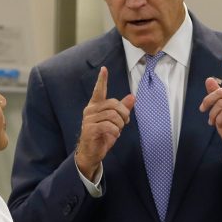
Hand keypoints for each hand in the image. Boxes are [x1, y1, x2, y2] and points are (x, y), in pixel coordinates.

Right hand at [76, 66, 134, 180]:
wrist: (91, 153)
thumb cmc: (102, 135)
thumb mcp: (115, 121)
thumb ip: (123, 109)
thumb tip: (132, 97)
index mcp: (95, 106)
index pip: (99, 90)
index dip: (102, 80)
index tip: (104, 69)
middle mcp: (90, 110)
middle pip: (113, 104)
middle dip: (124, 113)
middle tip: (125, 122)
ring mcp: (88, 119)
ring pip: (112, 115)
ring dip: (120, 125)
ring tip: (118, 130)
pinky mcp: (90, 129)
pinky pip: (108, 126)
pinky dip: (115, 132)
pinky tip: (113, 136)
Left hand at [199, 57, 221, 156]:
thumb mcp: (220, 108)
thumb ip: (215, 94)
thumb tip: (209, 79)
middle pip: (220, 93)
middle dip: (208, 101)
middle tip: (202, 109)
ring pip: (220, 104)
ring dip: (212, 114)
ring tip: (213, 121)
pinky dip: (217, 120)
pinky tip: (221, 125)